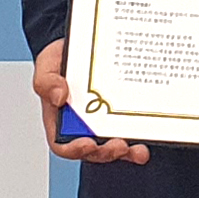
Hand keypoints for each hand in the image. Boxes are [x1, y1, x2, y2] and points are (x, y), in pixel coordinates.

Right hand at [34, 38, 148, 165]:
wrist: (83, 44)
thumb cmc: (60, 60)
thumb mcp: (47, 67)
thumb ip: (47, 82)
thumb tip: (58, 96)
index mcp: (61, 121)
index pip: (63, 145)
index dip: (75, 150)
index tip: (88, 144)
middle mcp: (83, 126)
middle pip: (94, 151)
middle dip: (107, 153)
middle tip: (119, 145)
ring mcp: (104, 122)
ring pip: (115, 145)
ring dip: (128, 152)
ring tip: (138, 150)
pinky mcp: (122, 113)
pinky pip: (132, 129)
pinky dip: (141, 136)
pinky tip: (151, 135)